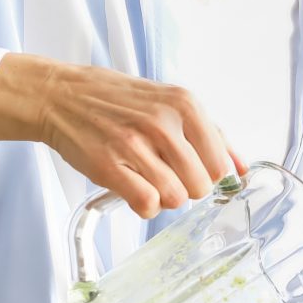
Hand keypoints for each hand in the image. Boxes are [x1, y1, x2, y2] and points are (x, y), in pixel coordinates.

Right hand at [0, 53, 237, 215]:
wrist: (61, 95)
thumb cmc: (116, 100)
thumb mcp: (170, 102)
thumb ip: (210, 134)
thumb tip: (241, 168)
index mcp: (184, 104)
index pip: (220, 163)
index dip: (208, 175)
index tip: (192, 171)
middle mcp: (163, 122)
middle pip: (201, 185)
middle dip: (186, 188)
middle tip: (166, 175)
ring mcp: (134, 144)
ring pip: (176, 198)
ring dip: (164, 198)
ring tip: (147, 181)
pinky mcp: (108, 165)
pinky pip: (146, 204)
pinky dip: (144, 206)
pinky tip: (135, 192)